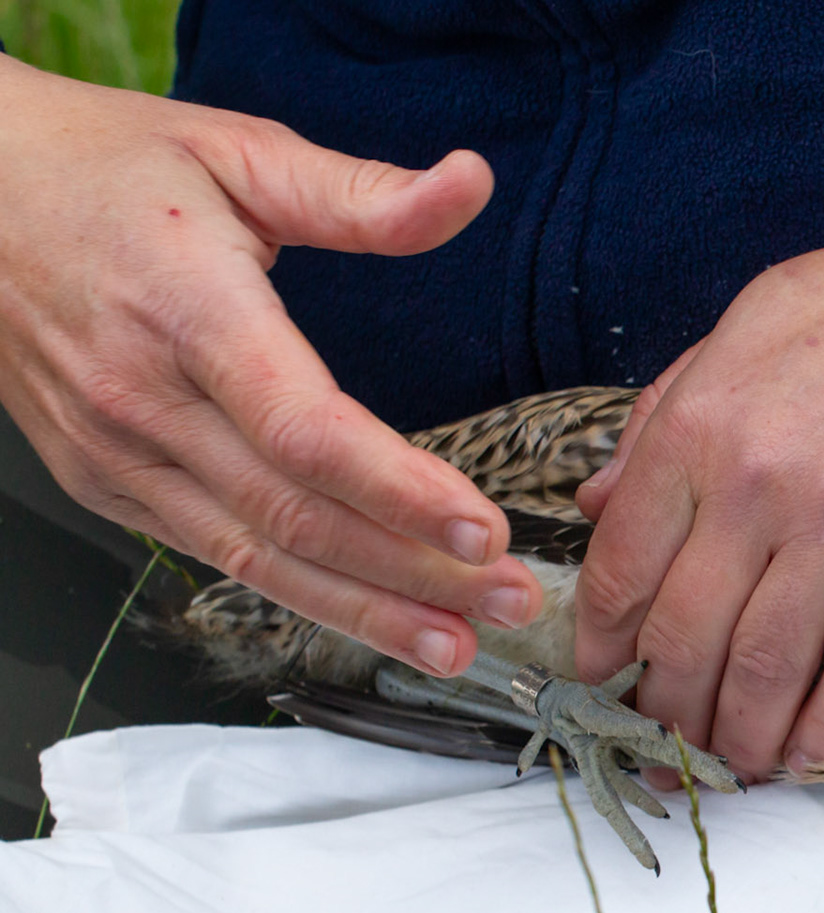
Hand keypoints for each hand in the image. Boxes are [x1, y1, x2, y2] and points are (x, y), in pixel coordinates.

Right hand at [0, 56, 540, 676]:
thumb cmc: (104, 170)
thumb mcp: (240, 151)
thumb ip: (361, 194)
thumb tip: (468, 183)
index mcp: (186, 307)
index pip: (304, 428)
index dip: (398, 491)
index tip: (484, 527)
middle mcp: (143, 396)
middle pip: (295, 515)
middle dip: (415, 572)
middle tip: (510, 600)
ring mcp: (118, 451)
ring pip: (258, 559)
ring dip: (369, 610)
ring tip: (458, 641)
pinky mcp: (108, 483)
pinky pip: (219, 556)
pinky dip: (304, 595)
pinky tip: (374, 617)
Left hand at [573, 127, 823, 781]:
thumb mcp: (756, 323)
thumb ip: (669, 410)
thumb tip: (596, 499)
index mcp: (706, 419)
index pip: (622, 563)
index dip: (604, 644)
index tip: (605, 685)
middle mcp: (762, 474)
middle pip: (686, 633)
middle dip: (669, 710)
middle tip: (675, 747)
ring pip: (766, 664)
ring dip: (742, 736)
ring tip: (739, 765)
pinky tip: (813, 755)